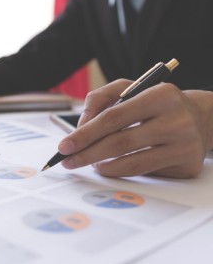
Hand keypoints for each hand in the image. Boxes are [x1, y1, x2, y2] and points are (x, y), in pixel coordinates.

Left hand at [57, 79, 212, 177]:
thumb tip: (81, 126)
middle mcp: (177, 120)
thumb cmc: (157, 104)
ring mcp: (185, 145)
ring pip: (132, 164)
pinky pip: (145, 173)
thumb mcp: (130, 89)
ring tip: (89, 163)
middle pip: (120, 143)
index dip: (85, 134)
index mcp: (161, 95)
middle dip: (87, 154)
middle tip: (68, 161)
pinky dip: (121, 172)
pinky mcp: (188, 165)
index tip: (64, 146)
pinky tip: (110, 166)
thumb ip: (100, 99)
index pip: (113, 117)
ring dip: (103, 166)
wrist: (201, 118)